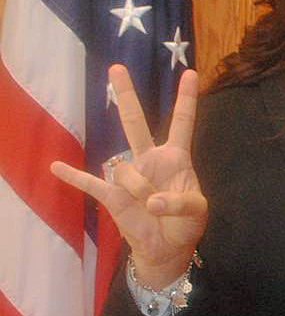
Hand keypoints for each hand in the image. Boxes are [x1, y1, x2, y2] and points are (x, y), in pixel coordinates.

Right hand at [51, 65, 208, 288]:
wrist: (167, 248)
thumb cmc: (186, 224)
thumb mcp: (197, 212)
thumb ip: (180, 202)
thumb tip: (151, 201)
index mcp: (175, 159)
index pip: (182, 123)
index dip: (186, 100)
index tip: (190, 73)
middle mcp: (150, 160)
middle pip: (135, 123)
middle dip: (126, 96)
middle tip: (117, 68)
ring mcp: (129, 176)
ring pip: (127, 171)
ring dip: (140, 190)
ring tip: (150, 208)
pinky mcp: (112, 195)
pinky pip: (90, 183)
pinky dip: (73, 176)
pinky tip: (56, 167)